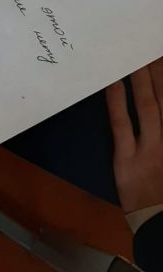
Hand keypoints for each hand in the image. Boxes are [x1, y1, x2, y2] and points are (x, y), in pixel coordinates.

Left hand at [106, 60, 162, 213]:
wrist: (159, 223)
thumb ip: (161, 121)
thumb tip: (156, 94)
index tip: (159, 57)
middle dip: (160, 73)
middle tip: (152, 48)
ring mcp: (152, 151)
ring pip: (150, 107)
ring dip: (143, 81)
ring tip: (136, 59)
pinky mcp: (127, 159)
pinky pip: (122, 125)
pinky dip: (117, 102)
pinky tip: (114, 83)